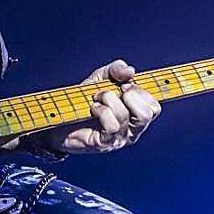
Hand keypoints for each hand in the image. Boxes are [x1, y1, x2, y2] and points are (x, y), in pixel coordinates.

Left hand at [42, 60, 160, 154]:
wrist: (59, 116)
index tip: (125, 84)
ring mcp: (118, 138)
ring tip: (97, 99)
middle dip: (129, 96)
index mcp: (135, 115)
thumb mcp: (101, 79)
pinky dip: (102, 111)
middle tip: (114, 92)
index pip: (154, 107)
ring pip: (126, 117)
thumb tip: (130, 71)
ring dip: (109, 100)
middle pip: (147, 114)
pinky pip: (112, 126)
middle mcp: (131, 130)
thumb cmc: (83, 100)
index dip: (142, 92)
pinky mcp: (104, 143)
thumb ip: (116, 70)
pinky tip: (93, 109)